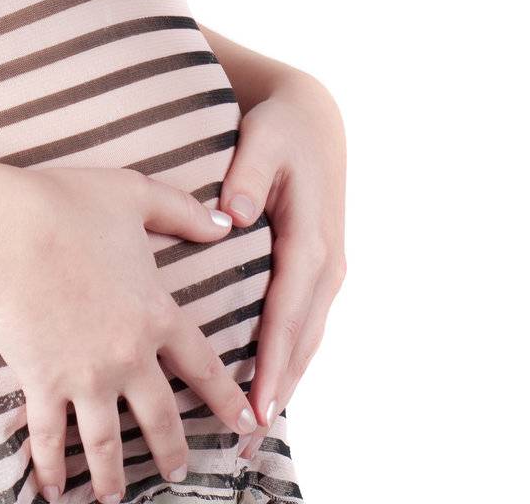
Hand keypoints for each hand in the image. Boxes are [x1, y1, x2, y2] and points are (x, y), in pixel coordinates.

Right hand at [0, 166, 260, 503]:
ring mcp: (85, 377)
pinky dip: (52, 467)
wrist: (10, 231)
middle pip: (159, 416)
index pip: (202, 364)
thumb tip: (224, 223)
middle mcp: (128, 356)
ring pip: (107, 441)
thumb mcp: (135, 195)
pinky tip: (54, 490)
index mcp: (156, 313)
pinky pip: (50, 437)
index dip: (225, 397)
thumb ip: (182, 211)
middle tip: (178, 473)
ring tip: (116, 498)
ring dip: (113, 475)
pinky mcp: (42, 383)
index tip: (245, 423)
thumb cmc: (69, 204)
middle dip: (172, 450)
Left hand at [218, 72, 347, 461]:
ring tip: (257, 430)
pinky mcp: (319, 271)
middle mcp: (325, 265)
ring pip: (306, 341)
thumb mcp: (263, 140)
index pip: (286, 315)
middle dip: (276, 393)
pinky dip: (290, 360)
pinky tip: (271, 387)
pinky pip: (305, 325)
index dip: (269, 363)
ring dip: (285, 384)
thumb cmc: (281, 128)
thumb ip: (248, 177)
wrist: (314, 117)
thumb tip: (231, 216)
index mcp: (310, 240)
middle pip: (300, 342)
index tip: (253, 405)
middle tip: (247, 441)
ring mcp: (327, 271)